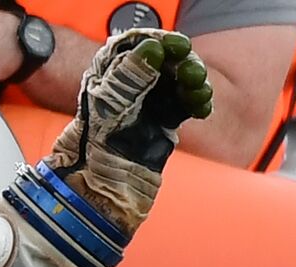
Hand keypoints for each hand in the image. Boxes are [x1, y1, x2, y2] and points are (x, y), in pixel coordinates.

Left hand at [47, 30, 211, 236]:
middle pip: (164, 63)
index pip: (138, 48)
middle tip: (193, 74)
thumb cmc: (93, 152)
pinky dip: (197, 102)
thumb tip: (152, 49)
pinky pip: (184, 105)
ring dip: (194, 82)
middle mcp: (129, 90)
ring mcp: (146, 107)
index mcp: (109, 78)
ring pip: (178, 82)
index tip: (178, 48)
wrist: (98, 193)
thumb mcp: (109, 109)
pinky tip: (202, 107)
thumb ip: (129, 78)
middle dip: (183, 64)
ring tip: (200, 93)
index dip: (161, 44)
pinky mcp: (160, 126)